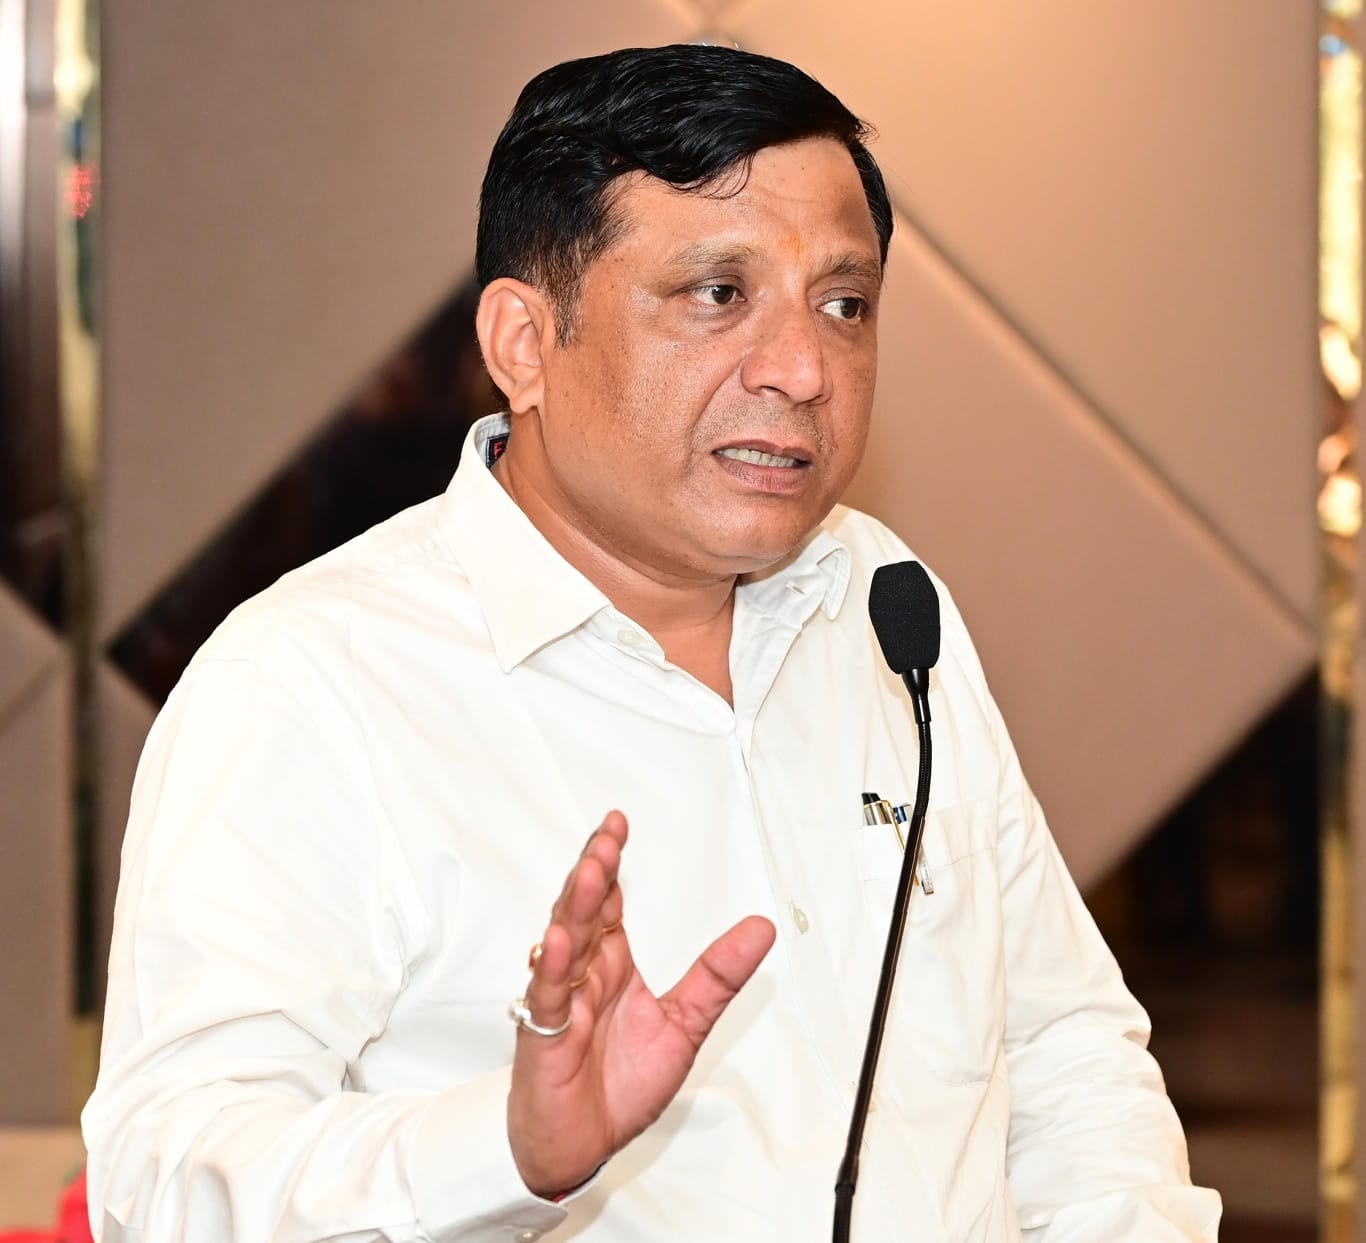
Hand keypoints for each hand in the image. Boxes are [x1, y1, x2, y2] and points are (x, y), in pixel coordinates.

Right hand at [506, 810, 775, 1197]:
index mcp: (612, 966)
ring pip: (565, 944)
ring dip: (576, 906)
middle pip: (584, 910)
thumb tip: (761, 930)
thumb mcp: (685, 1026)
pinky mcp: (546, 1036)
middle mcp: (584, 975)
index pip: (608, 903)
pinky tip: (559, 942)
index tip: (618, 826)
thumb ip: (717, 977)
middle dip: (594, 871)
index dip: (610, 864)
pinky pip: (550, 998)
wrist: (583, 1145)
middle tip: (608, 837)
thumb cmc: (619, 1086)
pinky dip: (553, 970)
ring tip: (590, 870)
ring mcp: (562, 1002)